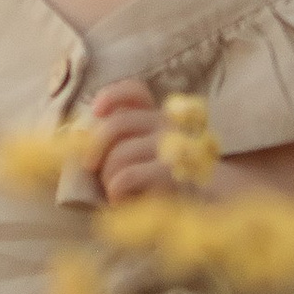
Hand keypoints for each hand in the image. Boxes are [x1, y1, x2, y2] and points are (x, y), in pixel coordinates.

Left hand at [89, 77, 170, 202]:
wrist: (210, 202)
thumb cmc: (168, 180)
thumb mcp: (148, 153)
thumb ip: (123, 138)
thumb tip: (83, 136)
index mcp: (157, 116)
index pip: (136, 91)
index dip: (112, 96)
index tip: (96, 111)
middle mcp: (165, 124)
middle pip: (118, 122)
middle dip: (95, 145)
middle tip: (90, 166)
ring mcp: (171, 146)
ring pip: (121, 152)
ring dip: (108, 175)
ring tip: (111, 192)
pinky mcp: (172, 172)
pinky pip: (130, 174)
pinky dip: (116, 188)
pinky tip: (118, 199)